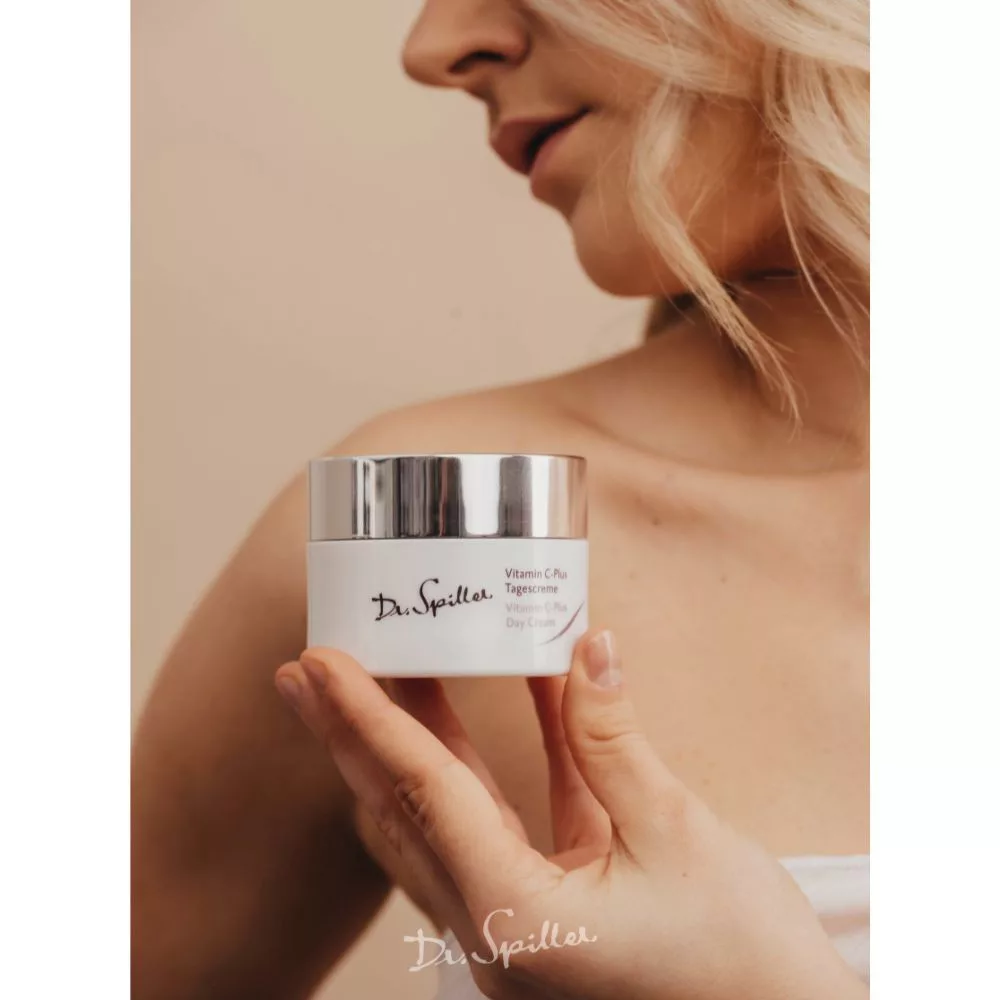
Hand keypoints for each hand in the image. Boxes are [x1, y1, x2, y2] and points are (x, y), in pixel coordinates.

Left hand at [275, 632, 864, 999]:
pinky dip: (489, 762)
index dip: (367, 717)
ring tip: (375, 680)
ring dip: (404, 746)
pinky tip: (500, 699)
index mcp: (514, 916)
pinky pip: (495, 824)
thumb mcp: (678, 835)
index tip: (321, 661)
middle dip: (348, 735)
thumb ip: (615, 740)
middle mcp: (492, 929)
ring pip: (435, 821)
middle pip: (400, 811)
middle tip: (306, 669)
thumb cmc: (742, 963)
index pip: (422, 793)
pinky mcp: (541, 913)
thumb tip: (588, 648)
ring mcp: (510, 927)